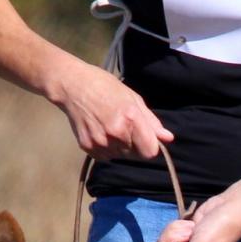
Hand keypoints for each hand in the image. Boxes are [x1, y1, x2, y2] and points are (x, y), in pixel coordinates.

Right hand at [49, 60, 172, 160]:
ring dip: (119, 146)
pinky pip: (106, 156)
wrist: (72, 85)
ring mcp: (100, 141)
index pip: (150, 152)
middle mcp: (116, 133)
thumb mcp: (133, 98)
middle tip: (122, 124)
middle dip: (134, 144)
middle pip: (135, 155)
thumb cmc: (105, 87)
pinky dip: (106, 147)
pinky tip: (99, 130)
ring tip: (109, 125)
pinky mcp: (88, 147)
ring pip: (120, 156)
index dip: (149, 146)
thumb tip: (168, 138)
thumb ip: (151, 122)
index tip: (145, 137)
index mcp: (130, 118)